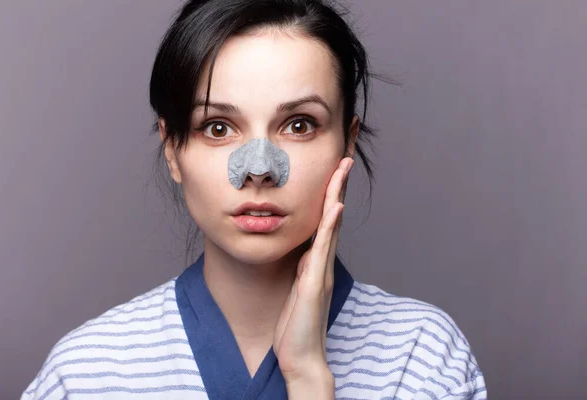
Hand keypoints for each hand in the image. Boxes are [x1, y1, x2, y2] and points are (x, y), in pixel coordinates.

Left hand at [273, 157, 353, 387]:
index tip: (335, 162)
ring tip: (343, 165)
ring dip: (338, 193)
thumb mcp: (298, 287)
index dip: (331, 189)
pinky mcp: (314, 283)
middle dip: (340, 180)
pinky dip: (330, 225)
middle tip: (347, 150)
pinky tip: (336, 205)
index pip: (326, 217)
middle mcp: (323, 260)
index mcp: (316, 259)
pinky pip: (323, 249)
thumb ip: (304, 266)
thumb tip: (304, 248)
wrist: (301, 356)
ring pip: (332, 223)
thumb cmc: (297, 324)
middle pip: (334, 212)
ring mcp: (321, 270)